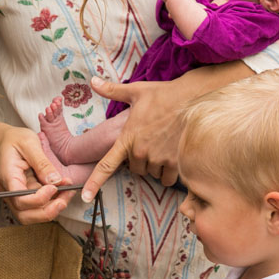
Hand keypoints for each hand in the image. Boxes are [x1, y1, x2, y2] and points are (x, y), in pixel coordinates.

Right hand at [0, 123, 75, 223]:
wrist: (2, 140)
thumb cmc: (13, 139)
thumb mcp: (29, 143)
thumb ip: (42, 162)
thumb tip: (55, 181)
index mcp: (8, 178)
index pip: (20, 200)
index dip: (39, 199)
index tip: (54, 187)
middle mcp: (9, 192)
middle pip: (25, 215)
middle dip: (48, 212)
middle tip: (65, 199)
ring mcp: (16, 196)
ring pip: (32, 215)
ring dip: (52, 209)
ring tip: (68, 193)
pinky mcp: (25, 195)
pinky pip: (37, 207)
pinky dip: (52, 203)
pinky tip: (64, 190)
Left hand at [82, 77, 185, 198]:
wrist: (192, 99)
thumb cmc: (164, 95)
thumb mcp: (135, 91)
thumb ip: (112, 90)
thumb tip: (93, 81)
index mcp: (127, 138)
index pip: (106, 165)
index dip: (94, 183)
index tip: (87, 197)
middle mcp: (141, 152)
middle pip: (135, 169)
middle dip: (140, 160)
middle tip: (149, 142)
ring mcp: (158, 159)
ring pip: (151, 174)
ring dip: (155, 166)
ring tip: (163, 145)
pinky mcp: (175, 163)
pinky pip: (166, 179)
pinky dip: (168, 173)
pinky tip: (172, 156)